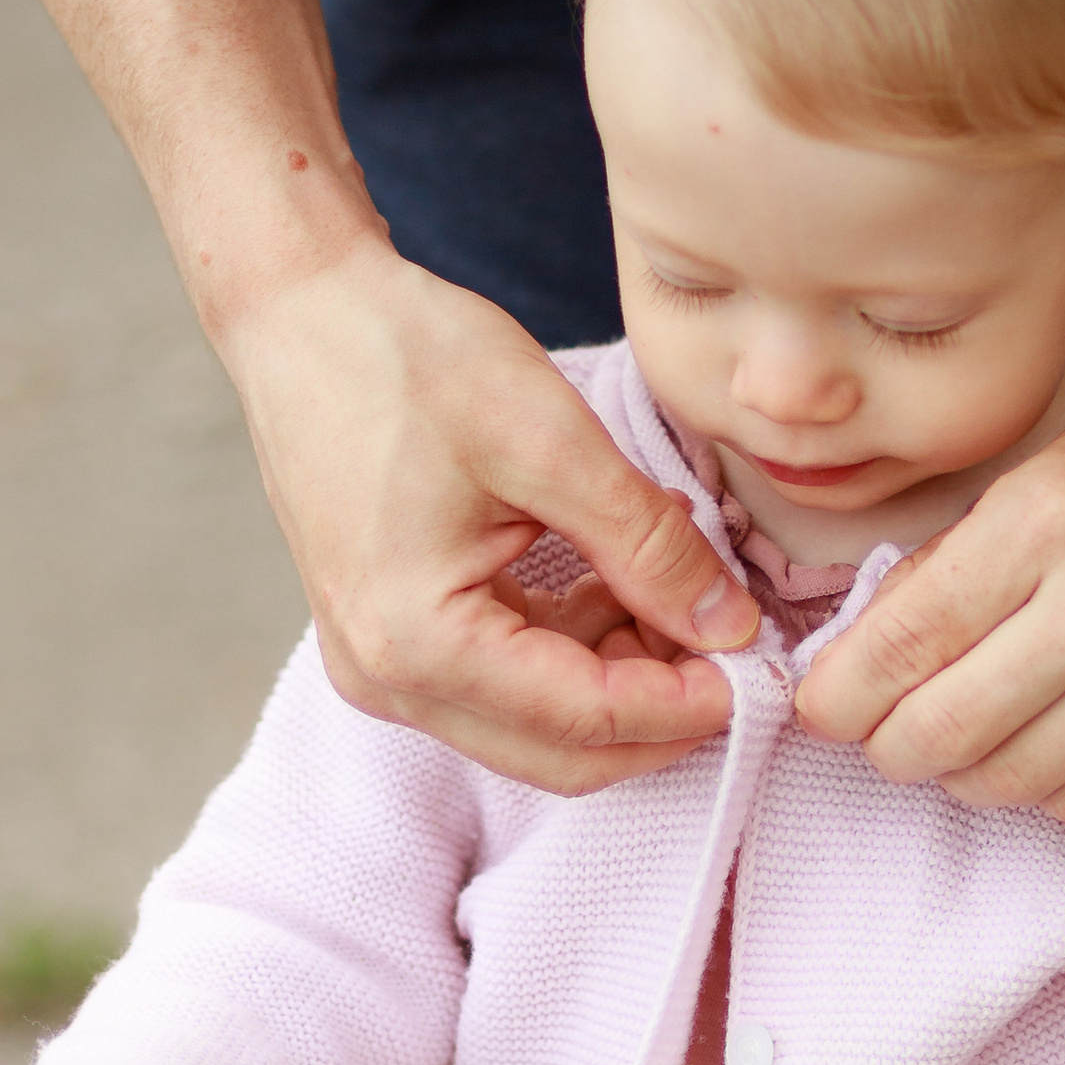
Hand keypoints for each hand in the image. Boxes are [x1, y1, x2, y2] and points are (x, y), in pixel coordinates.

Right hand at [223, 235, 760, 790]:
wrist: (301, 311)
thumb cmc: (404, 358)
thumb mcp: (549, 441)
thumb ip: (647, 546)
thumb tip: (731, 629)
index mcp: (417, 642)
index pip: (586, 720)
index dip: (688, 702)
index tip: (764, 665)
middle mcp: (388, 678)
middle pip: (562, 753)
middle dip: (661, 712)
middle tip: (739, 647)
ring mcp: (383, 665)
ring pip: (540, 725)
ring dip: (623, 676)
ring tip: (685, 587)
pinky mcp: (393, 637)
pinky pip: (506, 680)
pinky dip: (578, 645)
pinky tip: (624, 578)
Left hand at [797, 316, 1064, 818]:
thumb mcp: (1064, 459)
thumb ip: (967, 554)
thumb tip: (870, 645)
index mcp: (1053, 517)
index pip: (900, 644)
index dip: (836, 693)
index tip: (821, 700)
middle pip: (935, 733)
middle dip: (885, 743)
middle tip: (880, 727)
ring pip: (1004, 782)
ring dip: (960, 770)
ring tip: (963, 730)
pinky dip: (1041, 784)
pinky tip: (1040, 741)